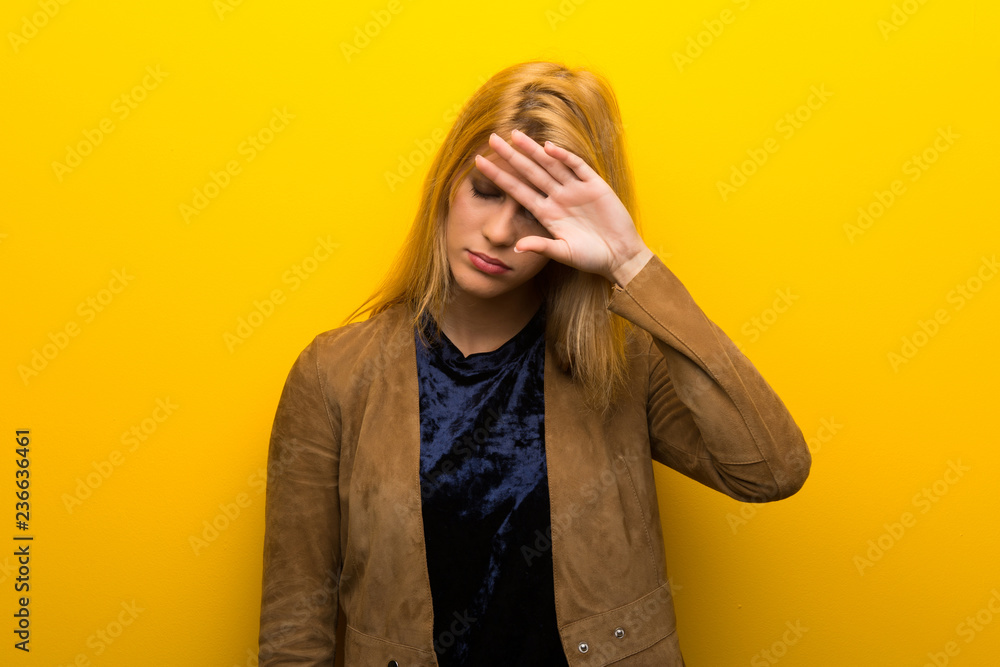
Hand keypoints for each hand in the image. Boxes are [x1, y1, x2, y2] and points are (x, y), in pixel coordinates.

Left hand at [474, 129, 652, 285]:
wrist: (621, 255)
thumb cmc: (592, 257)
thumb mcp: (564, 253)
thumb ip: (541, 246)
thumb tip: (516, 247)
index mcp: (547, 213)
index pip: (517, 190)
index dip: (499, 176)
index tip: (479, 164)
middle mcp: (557, 197)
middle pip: (530, 172)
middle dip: (512, 156)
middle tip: (492, 138)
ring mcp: (575, 189)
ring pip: (550, 164)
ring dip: (533, 150)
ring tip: (515, 135)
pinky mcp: (595, 185)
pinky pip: (577, 167)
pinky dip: (564, 157)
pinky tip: (549, 147)